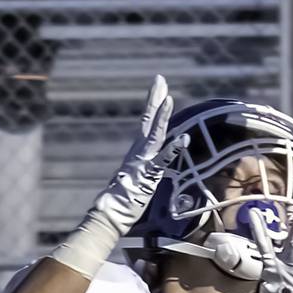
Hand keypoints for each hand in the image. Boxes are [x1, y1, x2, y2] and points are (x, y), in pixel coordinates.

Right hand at [91, 71, 180, 234]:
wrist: (109, 213)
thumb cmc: (121, 201)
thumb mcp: (135, 181)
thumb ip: (142, 169)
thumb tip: (147, 166)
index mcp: (136, 152)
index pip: (146, 124)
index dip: (153, 106)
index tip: (159, 88)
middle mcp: (138, 152)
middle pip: (148, 121)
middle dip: (155, 99)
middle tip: (159, 79)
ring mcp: (142, 162)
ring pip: (154, 135)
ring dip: (162, 116)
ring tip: (169, 97)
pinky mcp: (147, 176)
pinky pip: (162, 160)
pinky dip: (173, 148)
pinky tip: (183, 139)